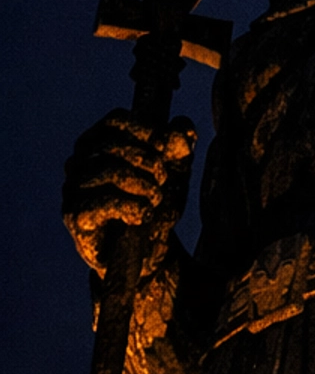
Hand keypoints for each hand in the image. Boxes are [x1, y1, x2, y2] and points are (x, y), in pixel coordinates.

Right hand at [62, 110, 195, 276]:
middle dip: (148, 161)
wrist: (149, 253)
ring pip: (109, 171)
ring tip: (156, 199)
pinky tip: (145, 215)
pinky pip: (103, 202)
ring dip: (144, 185)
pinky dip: (133, 206)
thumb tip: (181, 127)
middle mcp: (79, 162)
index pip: (116, 120)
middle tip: (163, 181)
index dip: (145, 129)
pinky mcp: (75, 216)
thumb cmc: (155, 205)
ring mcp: (73, 189)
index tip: (165, 147)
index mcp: (99, 144)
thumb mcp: (176, 173)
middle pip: (112, 144)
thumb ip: (181, 147)